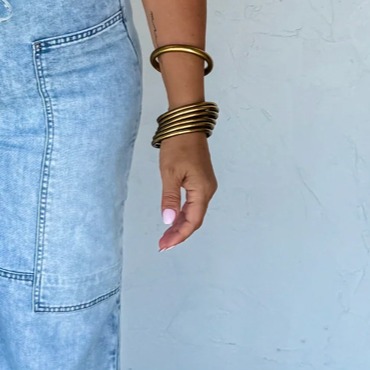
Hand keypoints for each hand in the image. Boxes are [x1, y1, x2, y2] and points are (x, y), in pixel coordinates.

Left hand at [158, 131, 216, 250]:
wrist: (186, 125)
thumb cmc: (178, 146)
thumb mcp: (170, 173)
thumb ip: (170, 198)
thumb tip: (168, 220)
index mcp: (202, 191)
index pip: (193, 221)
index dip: (179, 235)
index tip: (165, 245)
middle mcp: (207, 191)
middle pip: (195, 220)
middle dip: (179, 233)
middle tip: (162, 244)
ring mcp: (205, 186)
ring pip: (194, 212)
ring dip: (180, 225)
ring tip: (165, 236)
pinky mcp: (201, 181)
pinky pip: (194, 203)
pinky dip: (183, 214)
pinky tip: (173, 219)